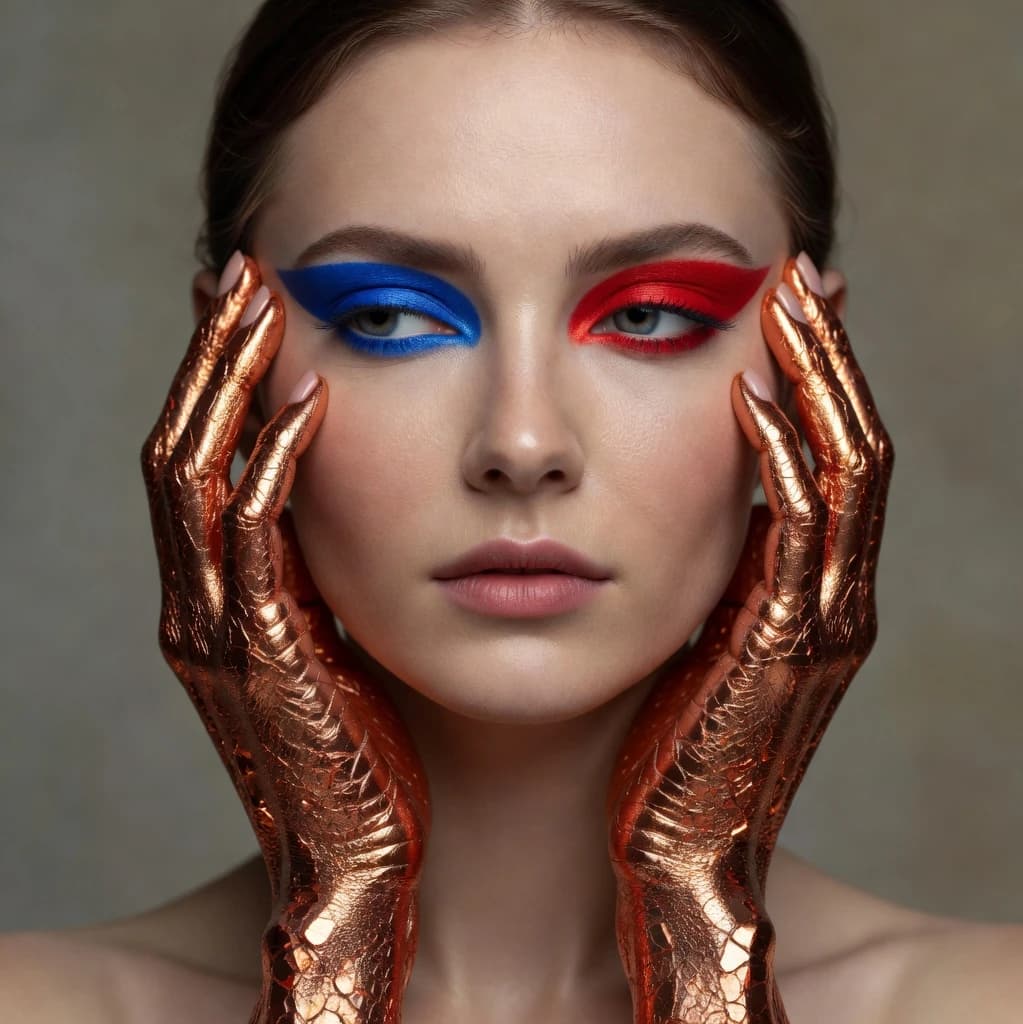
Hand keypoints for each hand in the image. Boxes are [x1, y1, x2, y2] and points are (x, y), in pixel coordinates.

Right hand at [140, 256, 428, 1023]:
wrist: (376, 865)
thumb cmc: (392, 744)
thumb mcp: (360, 634)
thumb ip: (356, 560)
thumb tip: (408, 479)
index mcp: (234, 594)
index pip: (211, 455)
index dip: (225, 375)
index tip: (267, 302)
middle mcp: (206, 603)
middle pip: (185, 446)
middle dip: (210, 357)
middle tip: (245, 272)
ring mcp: (219, 633)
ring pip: (194, 478)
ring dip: (222, 385)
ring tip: (260, 301)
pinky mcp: (258, 664)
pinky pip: (249, 543)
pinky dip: (270, 467)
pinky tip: (312, 403)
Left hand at [606, 255, 892, 1022]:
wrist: (651, 858)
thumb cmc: (639, 741)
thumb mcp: (667, 633)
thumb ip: (676, 562)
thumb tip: (621, 485)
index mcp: (796, 591)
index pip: (824, 455)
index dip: (812, 374)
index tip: (773, 300)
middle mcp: (827, 598)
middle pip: (854, 444)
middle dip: (828, 355)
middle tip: (800, 270)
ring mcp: (820, 624)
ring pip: (850, 472)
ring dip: (822, 381)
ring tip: (790, 296)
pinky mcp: (788, 654)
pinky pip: (803, 532)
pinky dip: (787, 457)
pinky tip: (749, 393)